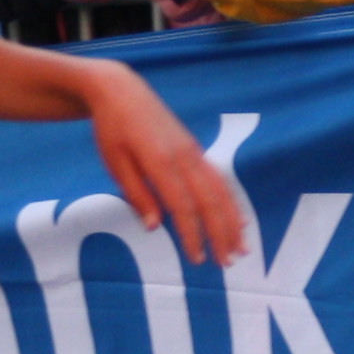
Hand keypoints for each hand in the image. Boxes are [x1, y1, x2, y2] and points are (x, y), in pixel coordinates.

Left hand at [86, 71, 249, 265]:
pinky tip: (239, 219)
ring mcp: (193, 151)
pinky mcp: (195, 149)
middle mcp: (184, 157)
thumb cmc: (112, 129)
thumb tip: (155, 227)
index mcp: (161, 162)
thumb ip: (137, 194)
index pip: (183, 206)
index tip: (198, 259)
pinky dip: (231, 201)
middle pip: (210, 201)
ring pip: (221, 190)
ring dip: (233, 221)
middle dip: (221, 234)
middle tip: (228, 263)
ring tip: (242, 248)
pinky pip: (219, 179)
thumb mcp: (115, 163)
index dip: (193, 235)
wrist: (122, 90)